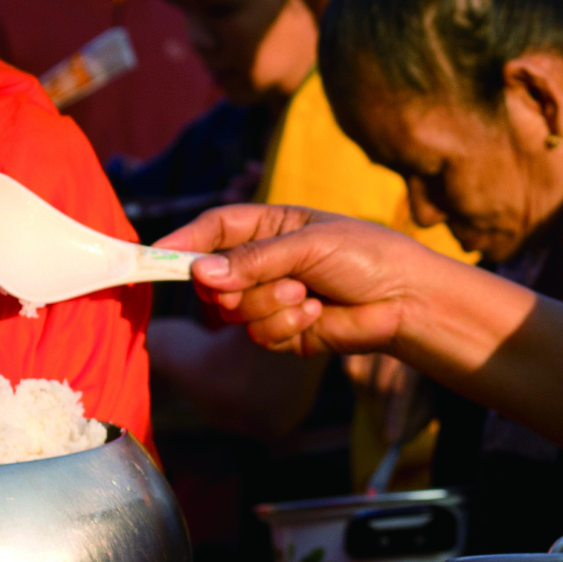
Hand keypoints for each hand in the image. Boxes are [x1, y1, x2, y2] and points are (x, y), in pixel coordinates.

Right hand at [162, 204, 436, 357]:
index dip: (183, 242)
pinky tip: (318, 314)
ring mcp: (272, 299)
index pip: (213, 229)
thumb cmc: (366, 256)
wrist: (407, 301)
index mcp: (269, 226)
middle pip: (213, 276)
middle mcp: (264, 262)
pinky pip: (259, 335)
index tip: (155, 255)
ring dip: (270, 304)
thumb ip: (254, 259)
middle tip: (253, 284)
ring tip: (308, 295)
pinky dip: (286, 325)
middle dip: (231, 284)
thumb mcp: (308, 244)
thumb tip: (202, 273)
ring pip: (235, 311)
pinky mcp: (284, 332)